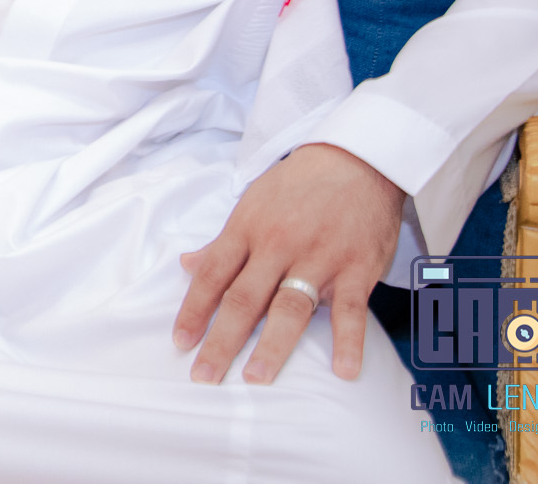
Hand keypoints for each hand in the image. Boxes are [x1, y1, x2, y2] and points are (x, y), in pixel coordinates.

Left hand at [173, 142, 403, 384]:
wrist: (356, 160)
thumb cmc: (299, 185)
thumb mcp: (252, 204)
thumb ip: (223, 242)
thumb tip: (188, 264)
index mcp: (248, 229)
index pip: (213, 276)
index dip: (194, 310)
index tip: (181, 342)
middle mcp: (278, 246)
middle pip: (244, 298)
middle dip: (222, 340)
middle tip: (206, 375)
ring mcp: (318, 258)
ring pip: (289, 307)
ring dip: (272, 346)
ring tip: (255, 377)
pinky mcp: (356, 269)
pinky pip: (350, 310)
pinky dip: (348, 341)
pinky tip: (343, 371)